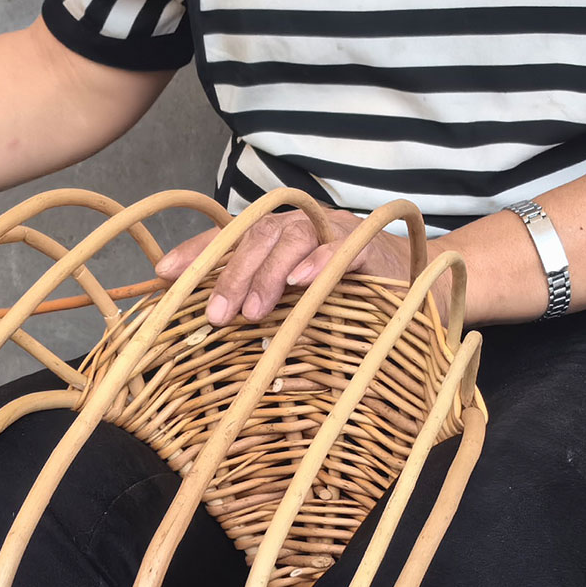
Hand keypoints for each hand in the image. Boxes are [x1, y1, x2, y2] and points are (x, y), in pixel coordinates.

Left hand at [153, 206, 415, 326]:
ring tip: (254, 310)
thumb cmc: (355, 306)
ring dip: (269, 272)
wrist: (424, 289)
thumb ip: (270, 324)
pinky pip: (340, 247)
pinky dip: (320, 262)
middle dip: (231, 275)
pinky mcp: (368, 244)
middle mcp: (301, 227)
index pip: (228, 237)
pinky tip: (302, 282)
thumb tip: (235, 359)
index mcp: (276, 241)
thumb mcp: (303, 316)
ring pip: (291, 238)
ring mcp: (334, 231)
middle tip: (215, 315)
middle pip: (255, 237)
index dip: (195, 252)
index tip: (161, 273)